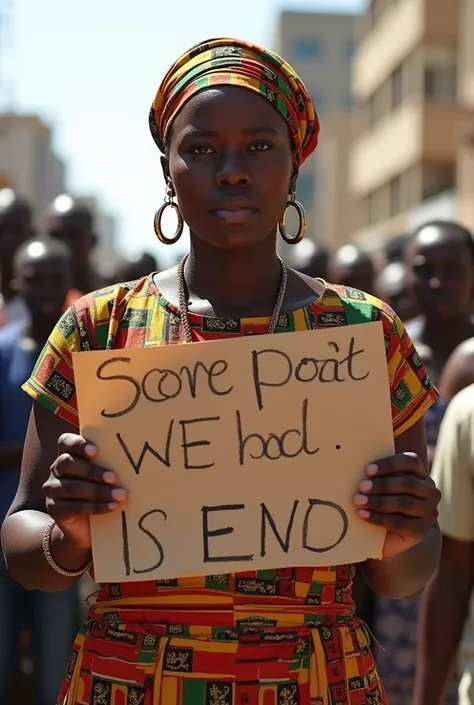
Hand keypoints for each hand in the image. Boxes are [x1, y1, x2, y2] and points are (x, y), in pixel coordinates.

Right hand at [43, 433, 127, 548]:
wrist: (86, 525)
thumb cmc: (101, 489)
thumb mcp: (105, 474)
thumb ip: (111, 461)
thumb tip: (136, 453)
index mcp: (68, 454)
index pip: (66, 442)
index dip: (79, 444)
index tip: (96, 451)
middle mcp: (56, 469)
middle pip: (67, 463)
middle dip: (92, 470)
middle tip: (114, 477)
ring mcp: (53, 490)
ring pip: (72, 487)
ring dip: (99, 491)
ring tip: (120, 495)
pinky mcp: (54, 509)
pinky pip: (74, 507)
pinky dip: (95, 507)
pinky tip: (112, 507)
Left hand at [353, 452, 440, 558]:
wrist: (392, 535)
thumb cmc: (383, 502)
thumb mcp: (383, 487)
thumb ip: (377, 476)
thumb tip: (354, 465)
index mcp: (421, 474)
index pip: (410, 461)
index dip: (389, 464)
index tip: (367, 470)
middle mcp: (430, 491)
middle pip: (408, 483)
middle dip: (382, 484)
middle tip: (361, 486)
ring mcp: (429, 511)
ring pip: (404, 503)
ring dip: (378, 501)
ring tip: (359, 501)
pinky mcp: (421, 529)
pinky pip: (399, 522)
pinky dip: (378, 518)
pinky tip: (363, 514)